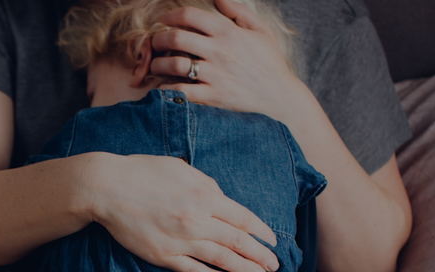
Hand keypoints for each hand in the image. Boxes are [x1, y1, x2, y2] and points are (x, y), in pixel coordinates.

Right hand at [83, 152, 277, 271]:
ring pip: (221, 258)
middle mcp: (196, 219)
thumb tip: (224, 200)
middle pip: (237, 241)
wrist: (107, 188)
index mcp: (204, 196)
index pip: (243, 218)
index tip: (273, 241)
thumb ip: (207, 185)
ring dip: (244, 269)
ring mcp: (179, 240)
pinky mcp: (163, 255)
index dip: (262, 232)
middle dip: (259, 255)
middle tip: (274, 265)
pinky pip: (194, 270)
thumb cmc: (144, 173)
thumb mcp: (182, 169)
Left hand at [149, 0, 304, 122]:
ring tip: (156, 65)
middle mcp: (219, 52)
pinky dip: (167, 89)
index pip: (190, 16)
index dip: (171, 16)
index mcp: (228, 32)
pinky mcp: (212, 97)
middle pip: (176, 38)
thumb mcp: (259, 30)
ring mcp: (215, 75)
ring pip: (174, 65)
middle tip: (155, 43)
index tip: (163, 20)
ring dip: (158, 64)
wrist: (279, 96)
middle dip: (159, 39)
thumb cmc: (268, 61)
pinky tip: (163, 86)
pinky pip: (181, 91)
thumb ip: (237, 11)